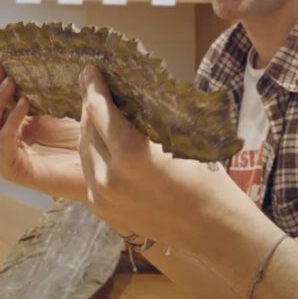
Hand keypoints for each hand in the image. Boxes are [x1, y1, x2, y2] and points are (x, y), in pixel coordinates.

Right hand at [0, 59, 83, 198]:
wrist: (99, 170)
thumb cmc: (81, 141)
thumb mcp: (57, 110)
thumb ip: (42, 91)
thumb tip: (38, 59)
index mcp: (8, 129)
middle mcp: (2, 145)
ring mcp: (5, 159)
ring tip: (9, 81)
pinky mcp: (14, 171)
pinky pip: (5, 142)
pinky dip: (11, 121)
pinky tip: (24, 103)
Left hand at [78, 65, 240, 248]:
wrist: (212, 229)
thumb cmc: (206, 179)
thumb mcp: (178, 140)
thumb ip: (145, 118)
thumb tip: (125, 91)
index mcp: (132, 153)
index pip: (99, 109)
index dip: (92, 85)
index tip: (90, 69)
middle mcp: (110, 176)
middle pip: (88, 128)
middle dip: (90, 104)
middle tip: (92, 84)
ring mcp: (102, 195)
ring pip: (84, 149)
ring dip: (89, 128)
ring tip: (97, 110)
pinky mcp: (101, 208)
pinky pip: (89, 171)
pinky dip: (94, 152)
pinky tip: (103, 140)